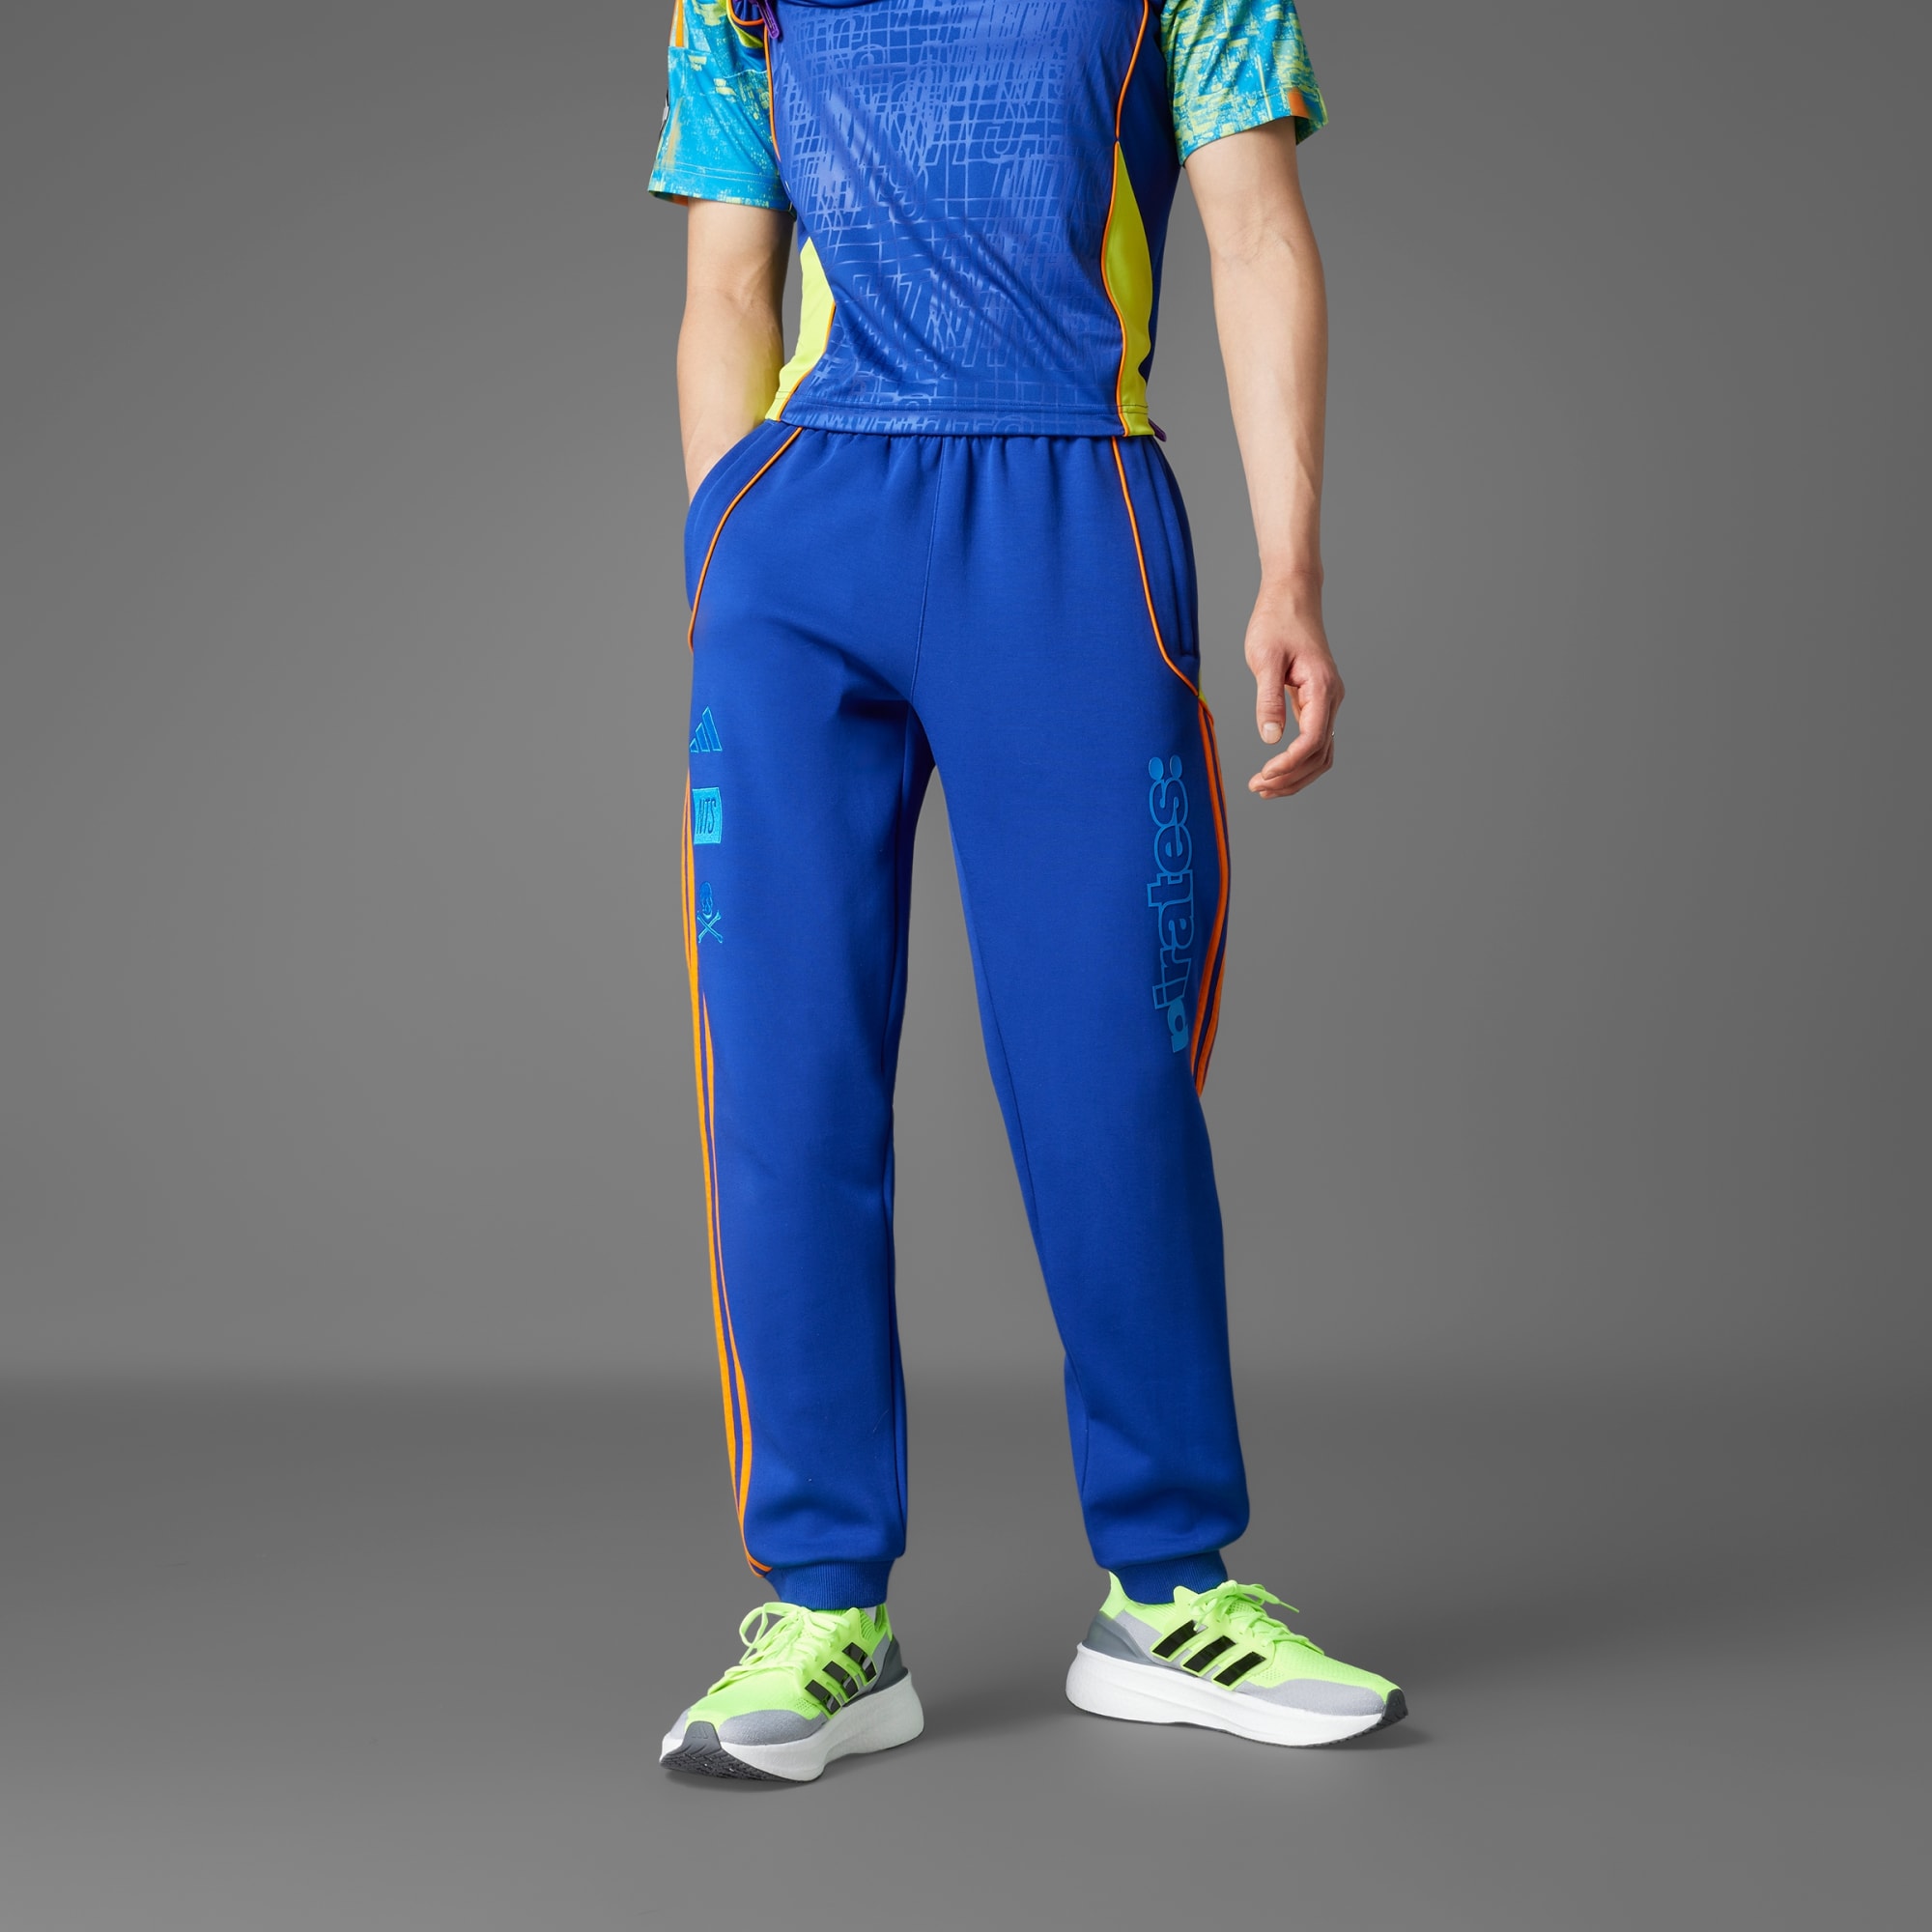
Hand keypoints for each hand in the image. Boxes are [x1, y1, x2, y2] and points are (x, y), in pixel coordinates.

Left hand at [1245, 579, 1342, 797]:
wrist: (1292, 595)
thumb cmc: (1277, 621)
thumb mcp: (1265, 658)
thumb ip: (1268, 699)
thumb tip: (1270, 738)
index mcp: (1322, 687)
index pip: (1313, 740)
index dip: (1290, 764)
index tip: (1263, 774)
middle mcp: (1331, 697)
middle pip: (1320, 754)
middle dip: (1292, 778)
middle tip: (1258, 788)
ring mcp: (1327, 700)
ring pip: (1321, 752)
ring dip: (1296, 774)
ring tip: (1265, 786)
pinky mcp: (1317, 700)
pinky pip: (1314, 740)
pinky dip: (1298, 760)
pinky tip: (1276, 769)